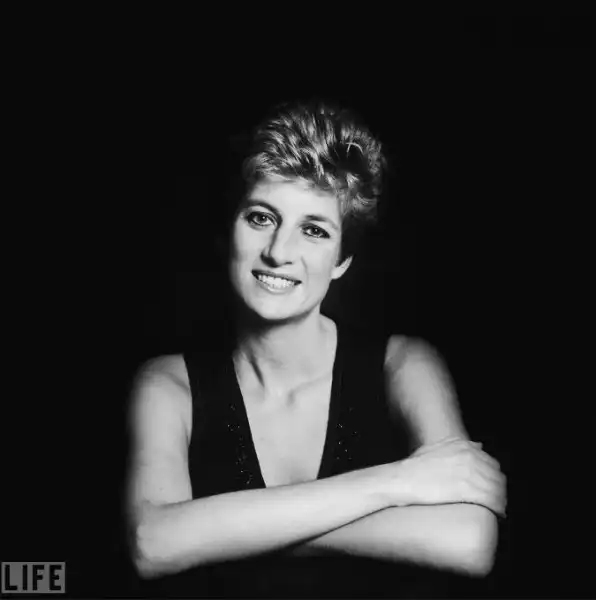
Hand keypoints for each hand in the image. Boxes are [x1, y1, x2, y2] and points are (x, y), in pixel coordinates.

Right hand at [388, 437, 506, 515]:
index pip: (492, 463)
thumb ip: (456, 445)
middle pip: (497, 477)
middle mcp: (470, 457)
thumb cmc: (415, 467)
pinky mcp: (467, 489)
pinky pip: (491, 499)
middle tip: (495, 502)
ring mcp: (469, 472)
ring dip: (500, 501)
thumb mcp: (436, 448)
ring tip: (498, 511)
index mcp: (465, 447)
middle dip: (499, 490)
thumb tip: (478, 445)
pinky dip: (498, 508)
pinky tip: (498, 514)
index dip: (494, 478)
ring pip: (497, 489)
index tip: (491, 488)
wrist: (404, 479)